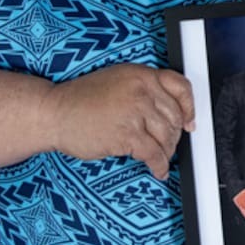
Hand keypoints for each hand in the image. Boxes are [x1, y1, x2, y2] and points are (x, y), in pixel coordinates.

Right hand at [48, 64, 194, 178]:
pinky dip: (159, 166)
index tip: (190, 122)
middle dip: (173, 136)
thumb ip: (143, 89)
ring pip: (166, 137)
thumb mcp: (116, 81)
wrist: (54, 112)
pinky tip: (157, 170)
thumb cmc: (80, 100)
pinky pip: (154, 154)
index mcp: (140, 74)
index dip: (189, 107)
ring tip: (159, 158)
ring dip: (166, 152)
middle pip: (174, 117)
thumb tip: (167, 110)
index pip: (180, 87)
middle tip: (168, 145)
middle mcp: (141, 90)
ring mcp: (135, 111)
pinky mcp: (127, 134)